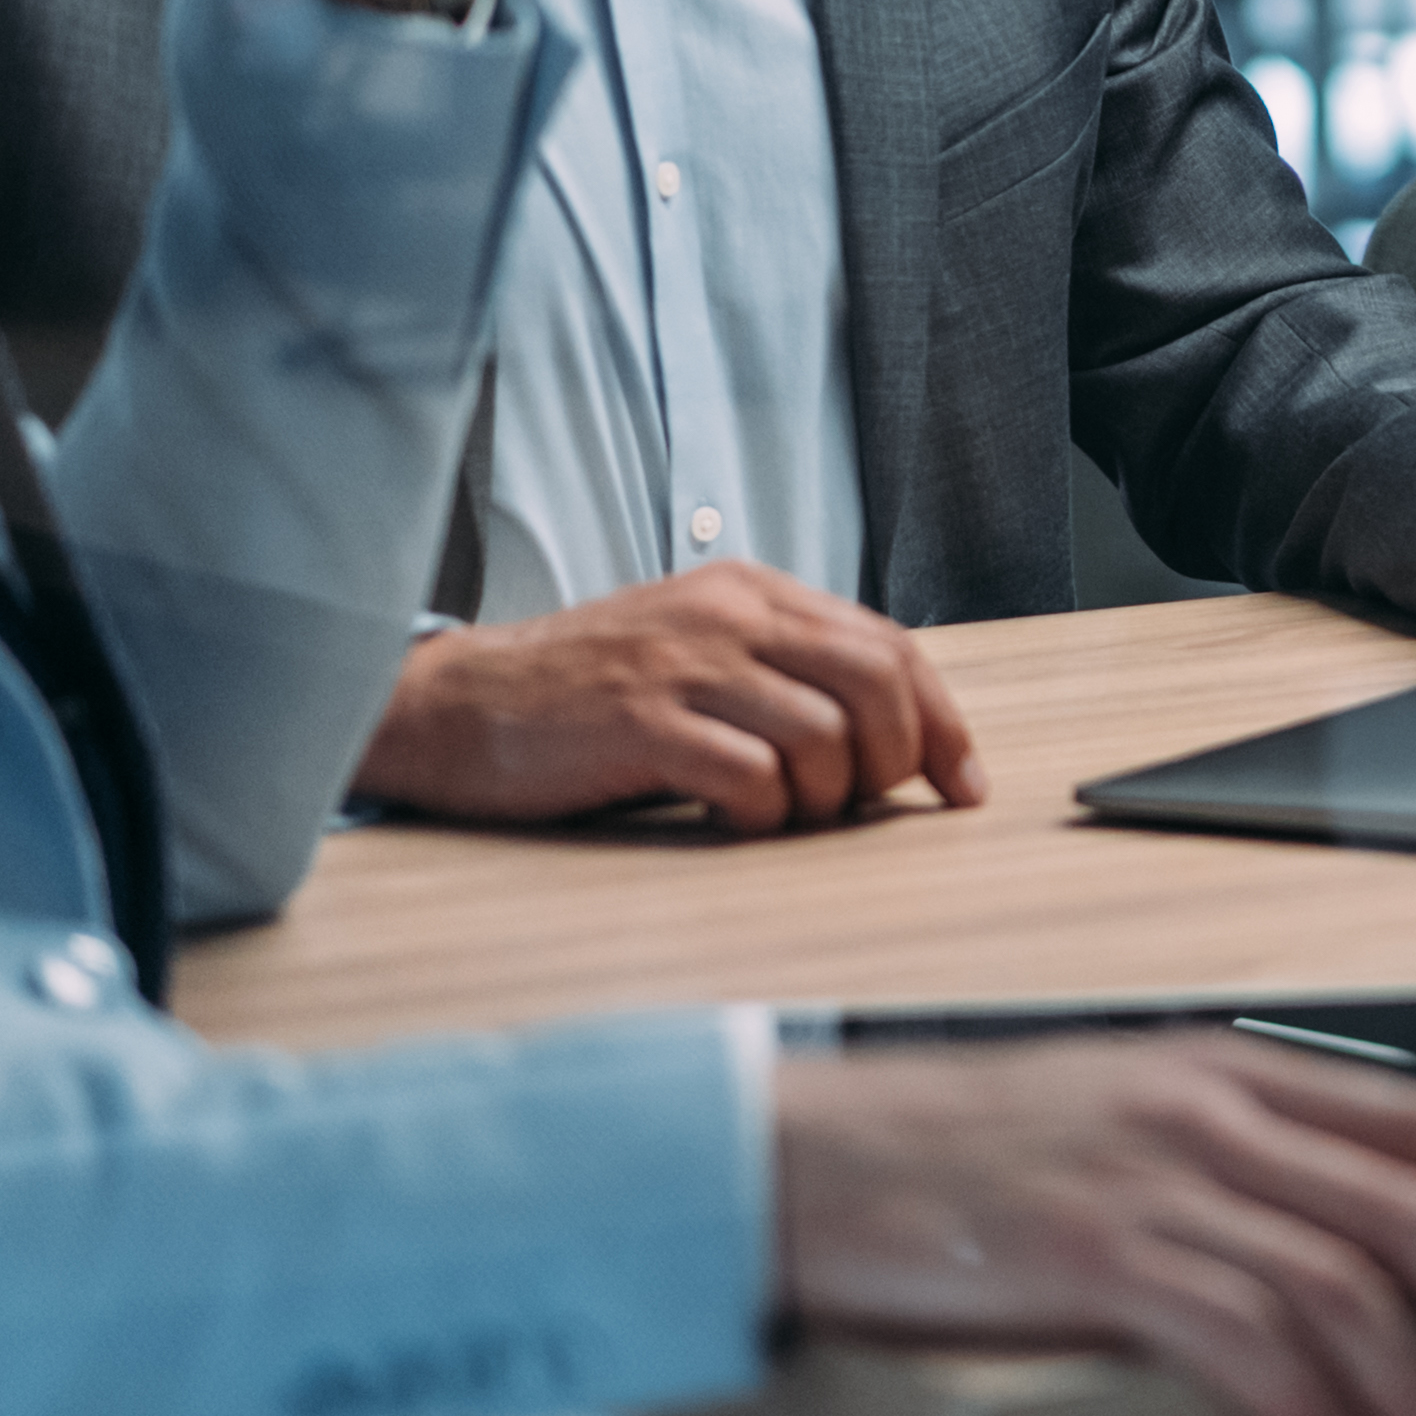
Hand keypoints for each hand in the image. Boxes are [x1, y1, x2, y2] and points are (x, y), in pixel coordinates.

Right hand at [353, 562, 985, 832]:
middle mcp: (730, 617)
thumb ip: (783, 671)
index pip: (892, 646)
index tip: (962, 786)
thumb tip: (889, 737)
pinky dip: (763, 816)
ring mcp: (686, 667)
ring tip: (781, 816)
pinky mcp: (642, 724)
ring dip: (823, 800)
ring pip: (827, 737)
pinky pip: (752, 777)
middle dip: (896, 763)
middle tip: (861, 806)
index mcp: (754, 592)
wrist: (453, 704)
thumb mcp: (696, 650)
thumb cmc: (583, 694)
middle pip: (879, 685)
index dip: (943, 722)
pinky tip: (733, 823)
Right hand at [770, 1035, 1415, 1415]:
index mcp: (1228, 1071)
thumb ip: (1231, 1155)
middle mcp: (1209, 1112)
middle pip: (1412, 1203)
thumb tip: (1345, 1227)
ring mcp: (1150, 1178)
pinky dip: (1300, 1399)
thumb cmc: (956, 1148)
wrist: (801, 1152)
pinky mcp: (1085, 1252)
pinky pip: (1229, 1329)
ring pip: (1339, 1275)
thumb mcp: (1120, 1113)